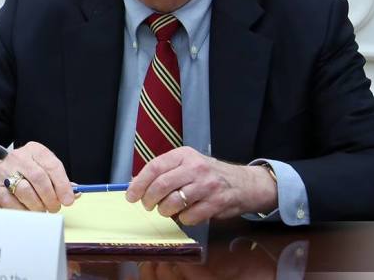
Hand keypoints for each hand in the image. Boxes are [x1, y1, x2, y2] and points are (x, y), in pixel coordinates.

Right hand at [0, 141, 75, 212]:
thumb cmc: (24, 173)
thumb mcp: (42, 169)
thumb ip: (59, 181)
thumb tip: (75, 193)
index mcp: (35, 150)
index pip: (53, 166)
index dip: (63, 185)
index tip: (69, 200)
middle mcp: (19, 157)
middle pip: (40, 178)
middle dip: (51, 197)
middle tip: (55, 207)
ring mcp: (5, 171)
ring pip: (26, 191)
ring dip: (38, 206)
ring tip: (42, 209)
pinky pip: (13, 203)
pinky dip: (24, 211)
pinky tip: (28, 210)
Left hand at [125, 146, 276, 224]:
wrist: (243, 183)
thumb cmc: (207, 175)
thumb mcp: (186, 165)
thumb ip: (163, 172)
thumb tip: (135, 184)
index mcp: (184, 155)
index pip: (154, 167)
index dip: (139, 184)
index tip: (131, 196)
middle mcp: (195, 167)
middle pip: (162, 185)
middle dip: (149, 200)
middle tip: (147, 206)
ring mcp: (207, 185)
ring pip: (174, 202)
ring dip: (165, 211)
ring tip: (166, 211)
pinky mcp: (217, 202)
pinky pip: (190, 216)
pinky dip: (183, 219)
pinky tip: (185, 214)